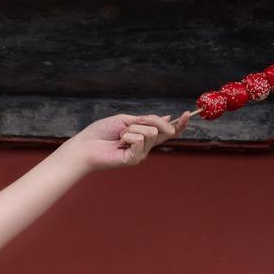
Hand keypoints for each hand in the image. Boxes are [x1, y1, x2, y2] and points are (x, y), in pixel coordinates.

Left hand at [67, 110, 189, 173]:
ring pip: (150, 133)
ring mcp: (140, 154)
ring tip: (118, 137)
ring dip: (132, 129)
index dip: (179, 124)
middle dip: (146, 121)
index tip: (187, 114)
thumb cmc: (102, 132)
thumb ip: (148, 120)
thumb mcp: (128, 119)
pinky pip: (140, 139)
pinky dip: (128, 136)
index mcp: (143, 136)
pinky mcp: (134, 159)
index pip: (166, 131)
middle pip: (160, 128)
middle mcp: (144, 147)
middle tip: (125, 127)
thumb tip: (168, 117)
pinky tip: (118, 143)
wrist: (86, 145)